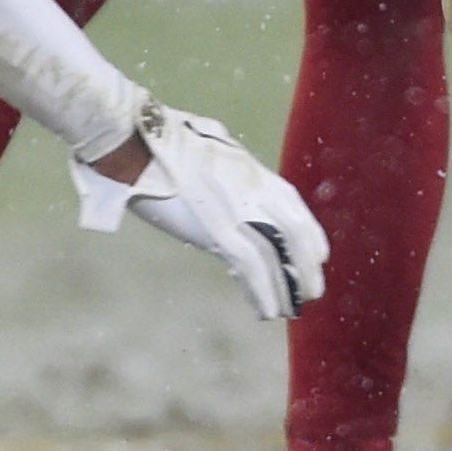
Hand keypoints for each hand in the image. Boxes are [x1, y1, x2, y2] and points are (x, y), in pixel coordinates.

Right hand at [75, 98, 328, 319]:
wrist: (133, 139)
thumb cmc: (158, 145)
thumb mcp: (205, 153)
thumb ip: (224, 173)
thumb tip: (225, 186)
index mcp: (248, 168)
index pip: (292, 203)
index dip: (309, 233)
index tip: (318, 256)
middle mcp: (251, 186)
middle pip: (294, 230)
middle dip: (306, 264)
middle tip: (313, 291)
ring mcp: (236, 205)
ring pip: (276, 252)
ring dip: (286, 285)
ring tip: (291, 309)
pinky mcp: (215, 225)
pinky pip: (248, 264)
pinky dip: (261, 290)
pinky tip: (267, 310)